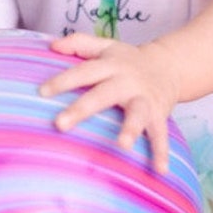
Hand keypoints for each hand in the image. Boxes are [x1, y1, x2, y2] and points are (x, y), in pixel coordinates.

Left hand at [38, 34, 178, 173]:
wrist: (170, 65)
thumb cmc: (129, 60)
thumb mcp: (106, 46)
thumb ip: (79, 42)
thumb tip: (52, 44)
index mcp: (111, 65)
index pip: (84, 71)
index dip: (64, 81)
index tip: (42, 92)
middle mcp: (127, 81)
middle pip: (103, 94)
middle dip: (83, 109)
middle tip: (60, 124)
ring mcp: (144, 99)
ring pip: (137, 113)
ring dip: (130, 128)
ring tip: (122, 145)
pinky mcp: (159, 114)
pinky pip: (161, 134)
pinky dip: (161, 151)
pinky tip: (160, 170)